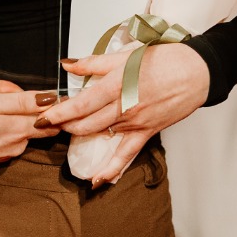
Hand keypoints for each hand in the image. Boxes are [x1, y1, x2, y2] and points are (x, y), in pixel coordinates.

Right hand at [0, 78, 57, 177]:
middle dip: (11, 97)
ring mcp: (5, 152)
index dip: (32, 95)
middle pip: (29, 116)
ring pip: (13, 123)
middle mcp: (17, 144)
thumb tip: (50, 99)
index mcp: (19, 130)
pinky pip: (1, 133)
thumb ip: (20, 102)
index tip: (7, 88)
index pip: (48, 114)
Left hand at [34, 44, 208, 185]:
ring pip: (100, 136)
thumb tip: (67, 65)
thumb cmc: (163, 60)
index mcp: (116, 86)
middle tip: (48, 124)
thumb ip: (92, 63)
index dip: (58, 113)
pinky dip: (111, 169)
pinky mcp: (146, 132)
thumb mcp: (125, 55)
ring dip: (80, 137)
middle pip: (86, 123)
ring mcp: (135, 123)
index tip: (41, 117)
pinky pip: (126, 155)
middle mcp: (123, 108)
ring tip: (63, 136)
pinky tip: (97, 181)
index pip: (80, 104)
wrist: (196, 72)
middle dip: (64, 126)